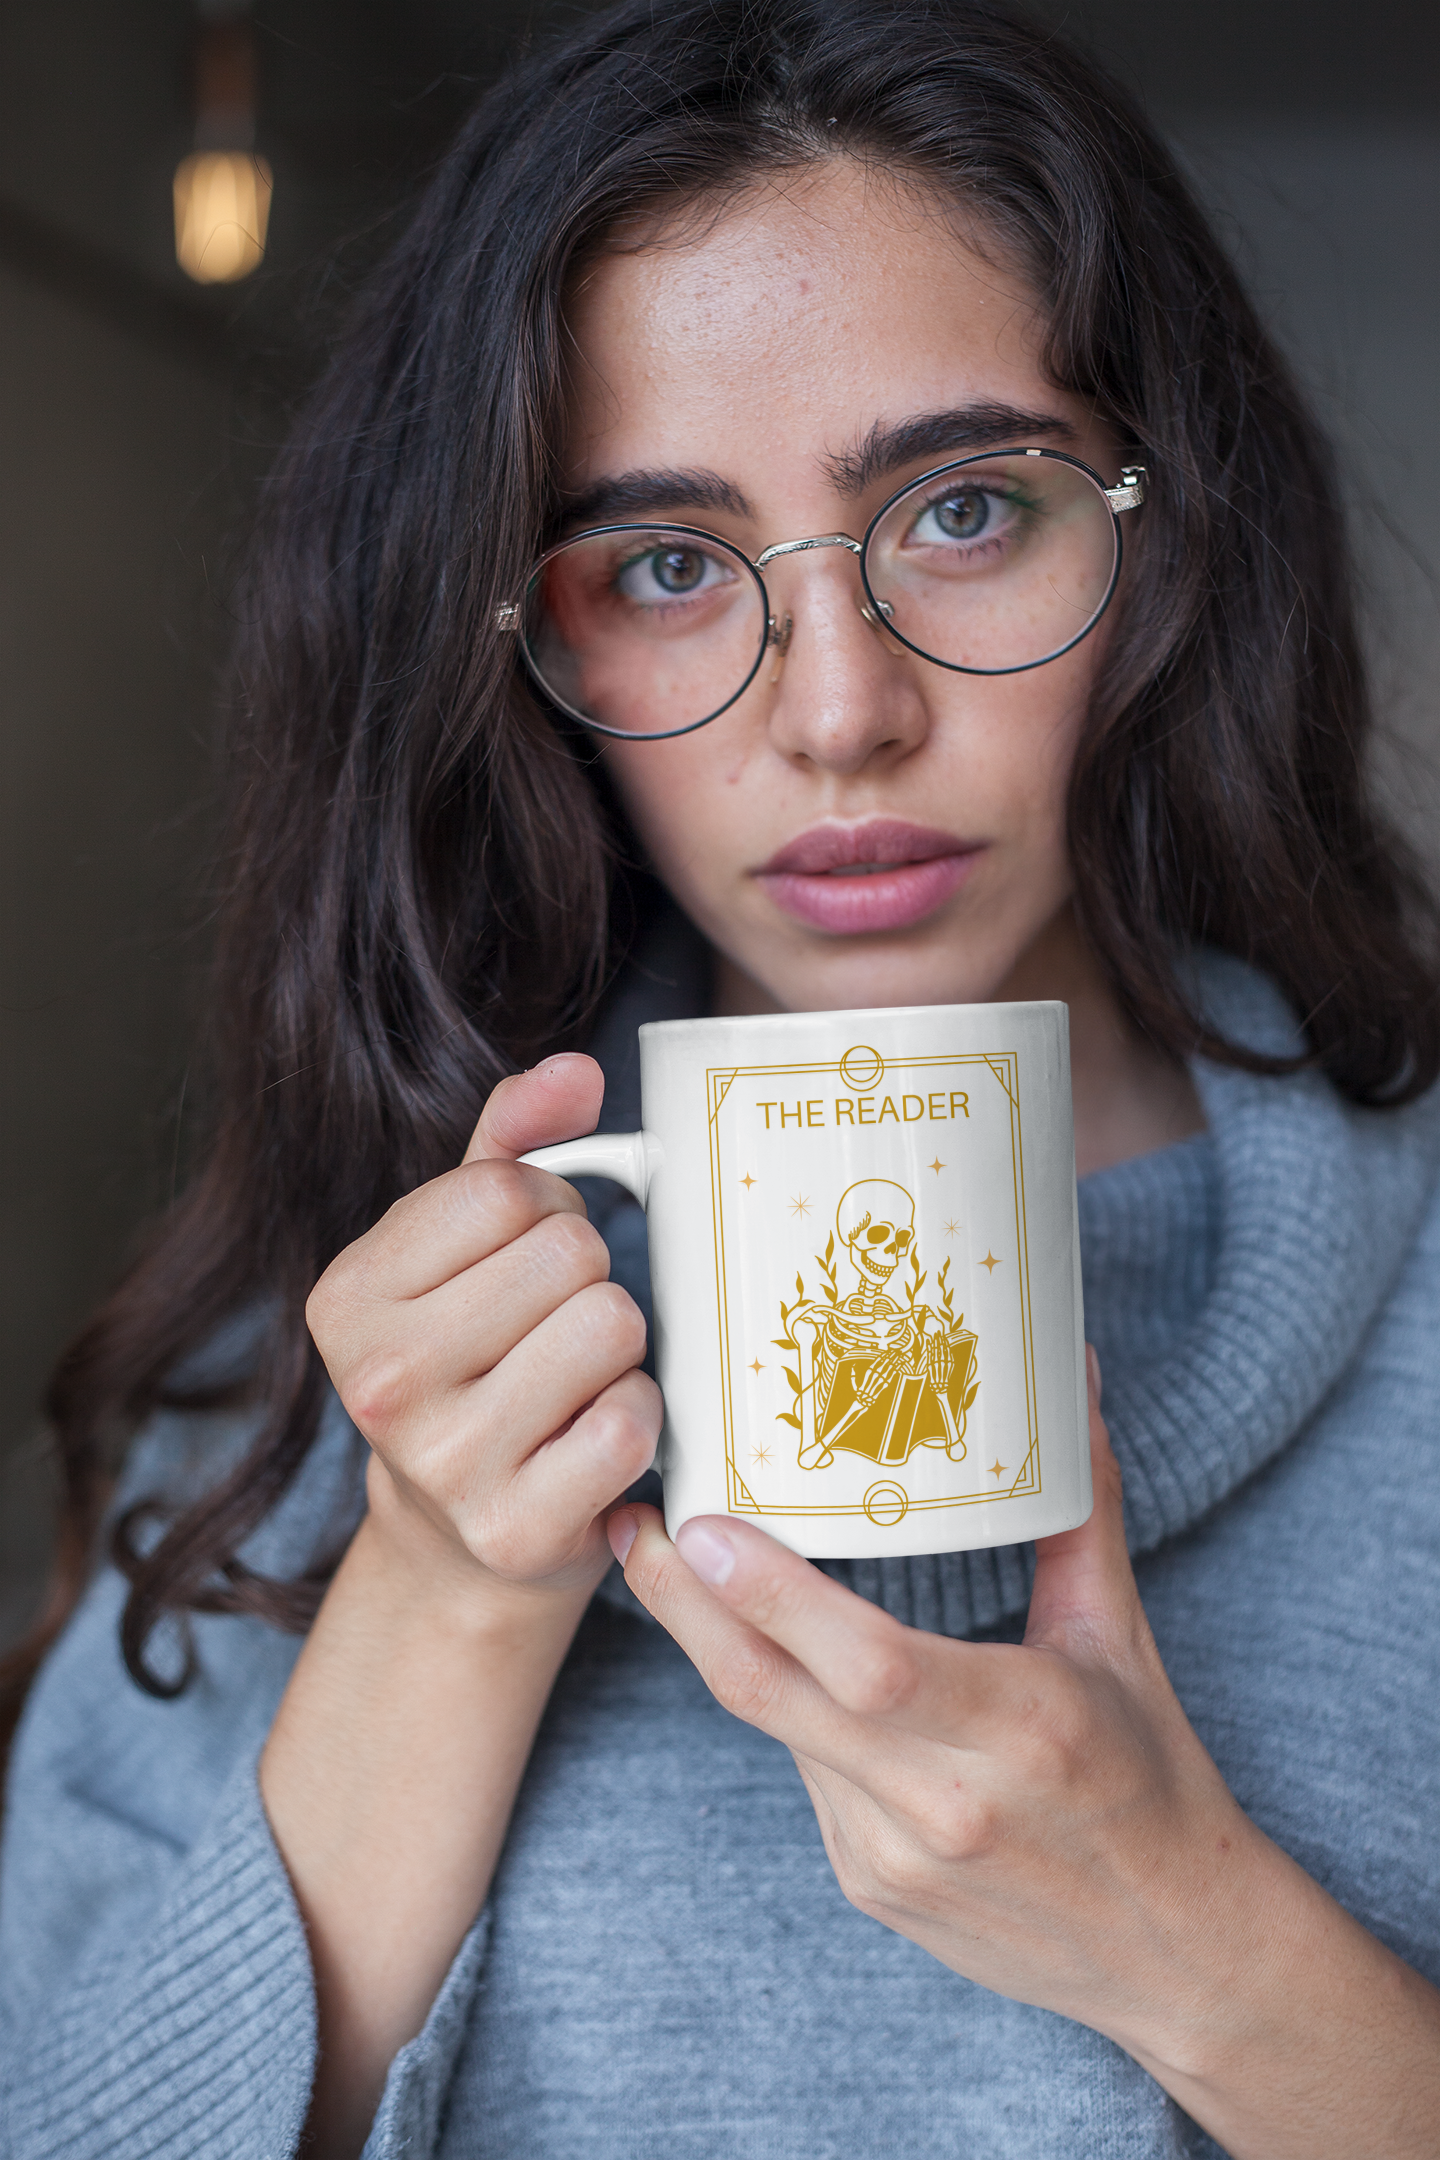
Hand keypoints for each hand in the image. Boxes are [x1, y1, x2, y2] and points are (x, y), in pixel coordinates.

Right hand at [307, 1053, 660, 1611]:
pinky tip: (594, 1438)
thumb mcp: (461, 1247)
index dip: (550, 1209)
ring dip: (620, 1348)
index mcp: (347, 1296)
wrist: (459, 1541)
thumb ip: (511, 1142)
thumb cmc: (472, 1364)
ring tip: (577, 1379)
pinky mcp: (515, 1528)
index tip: (528, 1260)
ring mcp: (445, 1463)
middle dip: (588, 1278)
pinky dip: (637, 1419)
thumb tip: (577, 1072)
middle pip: (569, 1254)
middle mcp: (380, 1381)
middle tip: (557, 1328)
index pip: (507, 1189)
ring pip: (611, 1325)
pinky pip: (632, 1420)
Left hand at [608, 1351, 1439, 2158]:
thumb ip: (1081, 1510)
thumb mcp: (1120, 1640)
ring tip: (667, 1560)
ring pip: (777, 1729)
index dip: (772, 1598)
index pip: (869, 1664)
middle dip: (685, 1607)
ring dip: (718, 1645)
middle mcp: (945, 1801)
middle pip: (776, 1697)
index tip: (699, 1526)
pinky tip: (762, 1647)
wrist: (1177, 1958)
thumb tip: (1073, 1380)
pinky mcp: (868, 1886)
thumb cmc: (1153, 1781)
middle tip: (629, 1525)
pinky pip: (803, 1773)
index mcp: (1021, 1726)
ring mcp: (894, 1856)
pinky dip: (780, 1704)